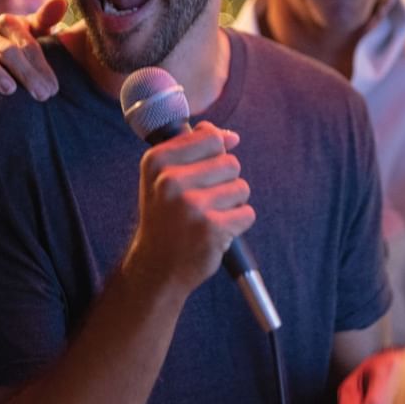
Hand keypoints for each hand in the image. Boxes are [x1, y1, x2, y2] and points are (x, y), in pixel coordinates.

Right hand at [0, 0, 67, 100]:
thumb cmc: (17, 49)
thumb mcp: (34, 34)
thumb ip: (46, 19)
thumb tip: (62, 0)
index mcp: (8, 23)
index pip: (28, 44)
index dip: (41, 67)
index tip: (54, 89)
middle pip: (8, 51)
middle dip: (26, 74)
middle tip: (41, 95)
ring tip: (10, 90)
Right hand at [126, 122, 254, 295]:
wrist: (157, 266)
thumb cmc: (166, 216)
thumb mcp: (165, 175)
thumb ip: (195, 148)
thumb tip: (232, 137)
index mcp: (157, 160)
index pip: (210, 138)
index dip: (215, 153)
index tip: (201, 172)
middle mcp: (170, 180)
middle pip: (230, 162)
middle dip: (225, 182)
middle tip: (202, 201)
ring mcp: (191, 205)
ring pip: (241, 187)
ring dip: (232, 204)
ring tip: (208, 216)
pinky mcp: (211, 228)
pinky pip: (247, 213)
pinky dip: (237, 223)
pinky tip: (215, 231)